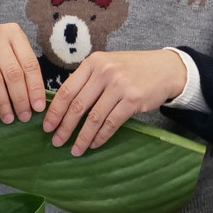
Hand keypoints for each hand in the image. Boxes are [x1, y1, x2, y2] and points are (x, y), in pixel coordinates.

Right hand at [0, 23, 43, 123]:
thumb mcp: (8, 52)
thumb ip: (21, 68)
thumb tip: (36, 101)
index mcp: (14, 33)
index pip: (30, 63)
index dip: (35, 88)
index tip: (38, 107)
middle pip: (13, 72)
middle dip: (20, 98)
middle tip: (24, 116)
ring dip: (4, 101)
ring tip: (8, 117)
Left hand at [43, 49, 186, 154]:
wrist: (165, 68)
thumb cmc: (132, 69)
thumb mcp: (107, 65)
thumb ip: (88, 80)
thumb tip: (64, 107)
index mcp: (93, 63)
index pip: (67, 89)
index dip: (55, 110)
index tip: (47, 125)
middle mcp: (104, 72)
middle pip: (77, 105)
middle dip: (64, 126)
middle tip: (56, 141)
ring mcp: (119, 86)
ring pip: (94, 117)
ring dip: (82, 137)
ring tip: (75, 149)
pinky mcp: (133, 100)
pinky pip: (111, 123)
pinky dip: (101, 136)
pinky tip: (94, 144)